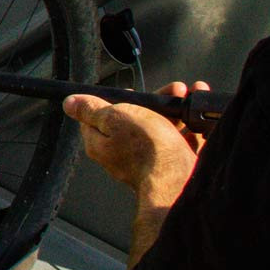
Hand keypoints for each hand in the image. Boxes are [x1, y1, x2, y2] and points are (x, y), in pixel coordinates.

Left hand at [63, 81, 208, 209]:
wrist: (180, 179)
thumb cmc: (146, 149)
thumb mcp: (114, 117)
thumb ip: (91, 109)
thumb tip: (70, 103)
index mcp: (101, 143)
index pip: (98, 117)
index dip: (114, 100)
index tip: (131, 92)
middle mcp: (123, 153)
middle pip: (134, 119)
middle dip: (154, 101)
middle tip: (171, 90)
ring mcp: (149, 159)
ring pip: (161, 127)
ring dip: (175, 109)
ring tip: (187, 95)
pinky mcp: (173, 164)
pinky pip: (181, 139)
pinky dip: (191, 125)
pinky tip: (199, 114)